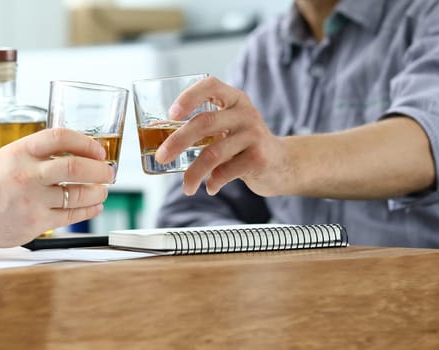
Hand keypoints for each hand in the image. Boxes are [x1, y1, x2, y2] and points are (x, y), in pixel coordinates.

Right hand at [0, 128, 113, 251]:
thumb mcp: (12, 154)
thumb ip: (41, 152)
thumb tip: (80, 150)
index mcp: (21, 151)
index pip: (60, 137)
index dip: (85, 142)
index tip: (98, 149)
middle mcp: (27, 174)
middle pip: (74, 168)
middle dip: (100, 170)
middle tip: (109, 172)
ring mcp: (32, 200)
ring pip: (77, 194)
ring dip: (98, 191)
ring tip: (102, 189)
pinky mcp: (35, 222)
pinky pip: (71, 215)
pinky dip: (89, 210)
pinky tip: (94, 206)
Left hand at [154, 77, 293, 196]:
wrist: (281, 162)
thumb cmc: (243, 144)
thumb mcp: (227, 127)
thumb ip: (201, 128)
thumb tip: (156, 134)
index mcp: (234, 99)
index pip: (210, 86)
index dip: (188, 97)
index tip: (171, 113)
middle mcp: (245, 112)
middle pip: (205, 123)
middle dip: (177, 141)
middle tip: (161, 157)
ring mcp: (254, 134)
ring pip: (213, 153)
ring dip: (193, 173)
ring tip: (186, 187)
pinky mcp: (259, 157)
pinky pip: (226, 171)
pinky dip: (213, 182)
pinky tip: (210, 187)